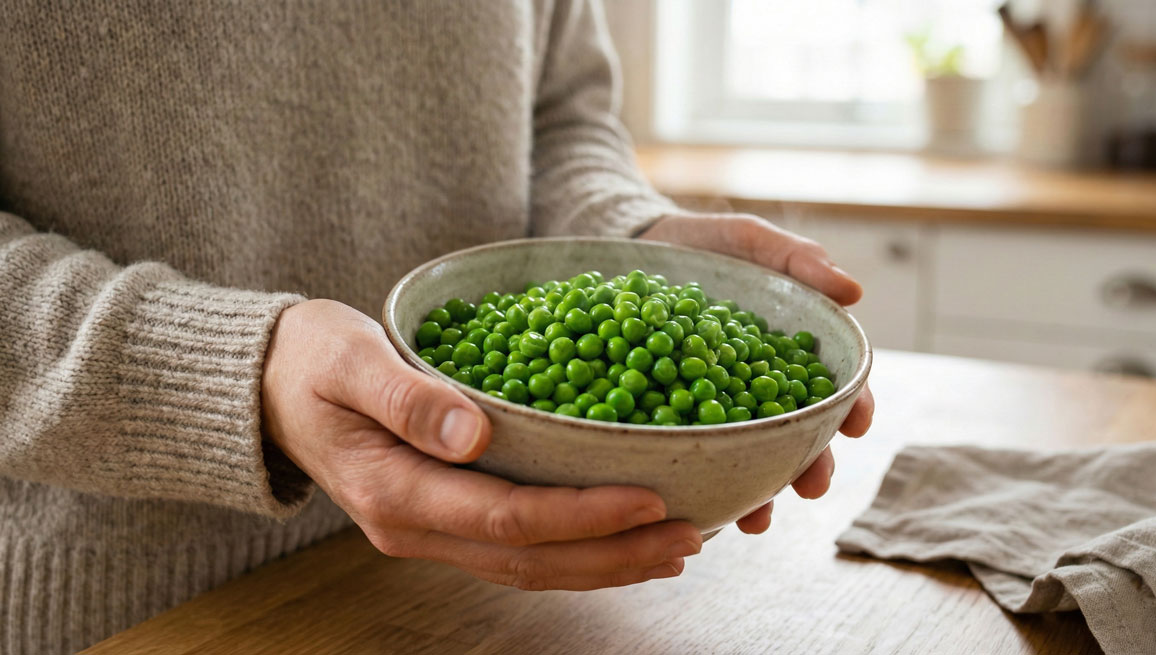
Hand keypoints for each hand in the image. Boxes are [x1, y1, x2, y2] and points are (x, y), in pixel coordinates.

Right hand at [261, 299, 701, 589]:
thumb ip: (406, 396)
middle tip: (688, 535)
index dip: (583, 514)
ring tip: (676, 546)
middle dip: (614, 552)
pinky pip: (518, 549)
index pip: (506, 517)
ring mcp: (428, 531)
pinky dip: (576, 549)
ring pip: (529, 566)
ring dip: (605, 562)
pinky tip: (621, 538)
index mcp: (394, 491)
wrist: (271, 387)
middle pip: (530, 558)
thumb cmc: (309, 361)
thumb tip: (472, 432)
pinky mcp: (443, 518)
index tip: (650, 497)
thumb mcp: (347, 360)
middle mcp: (414, 527)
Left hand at [640, 213, 875, 532]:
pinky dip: (696, 483)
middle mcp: (755, 387)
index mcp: (785, 352)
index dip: (850, 407)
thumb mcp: (748, 240)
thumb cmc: (700, 242)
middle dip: (809, 465)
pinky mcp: (668, 415)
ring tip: (755, 520)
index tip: (857, 425)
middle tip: (811, 488)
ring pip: (745, 456)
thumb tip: (854, 290)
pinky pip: (685, 454)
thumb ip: (796, 258)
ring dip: (758, 491)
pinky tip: (698, 508)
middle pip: (793, 433)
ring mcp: (713, 406)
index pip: (830, 385)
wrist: (627, 247)